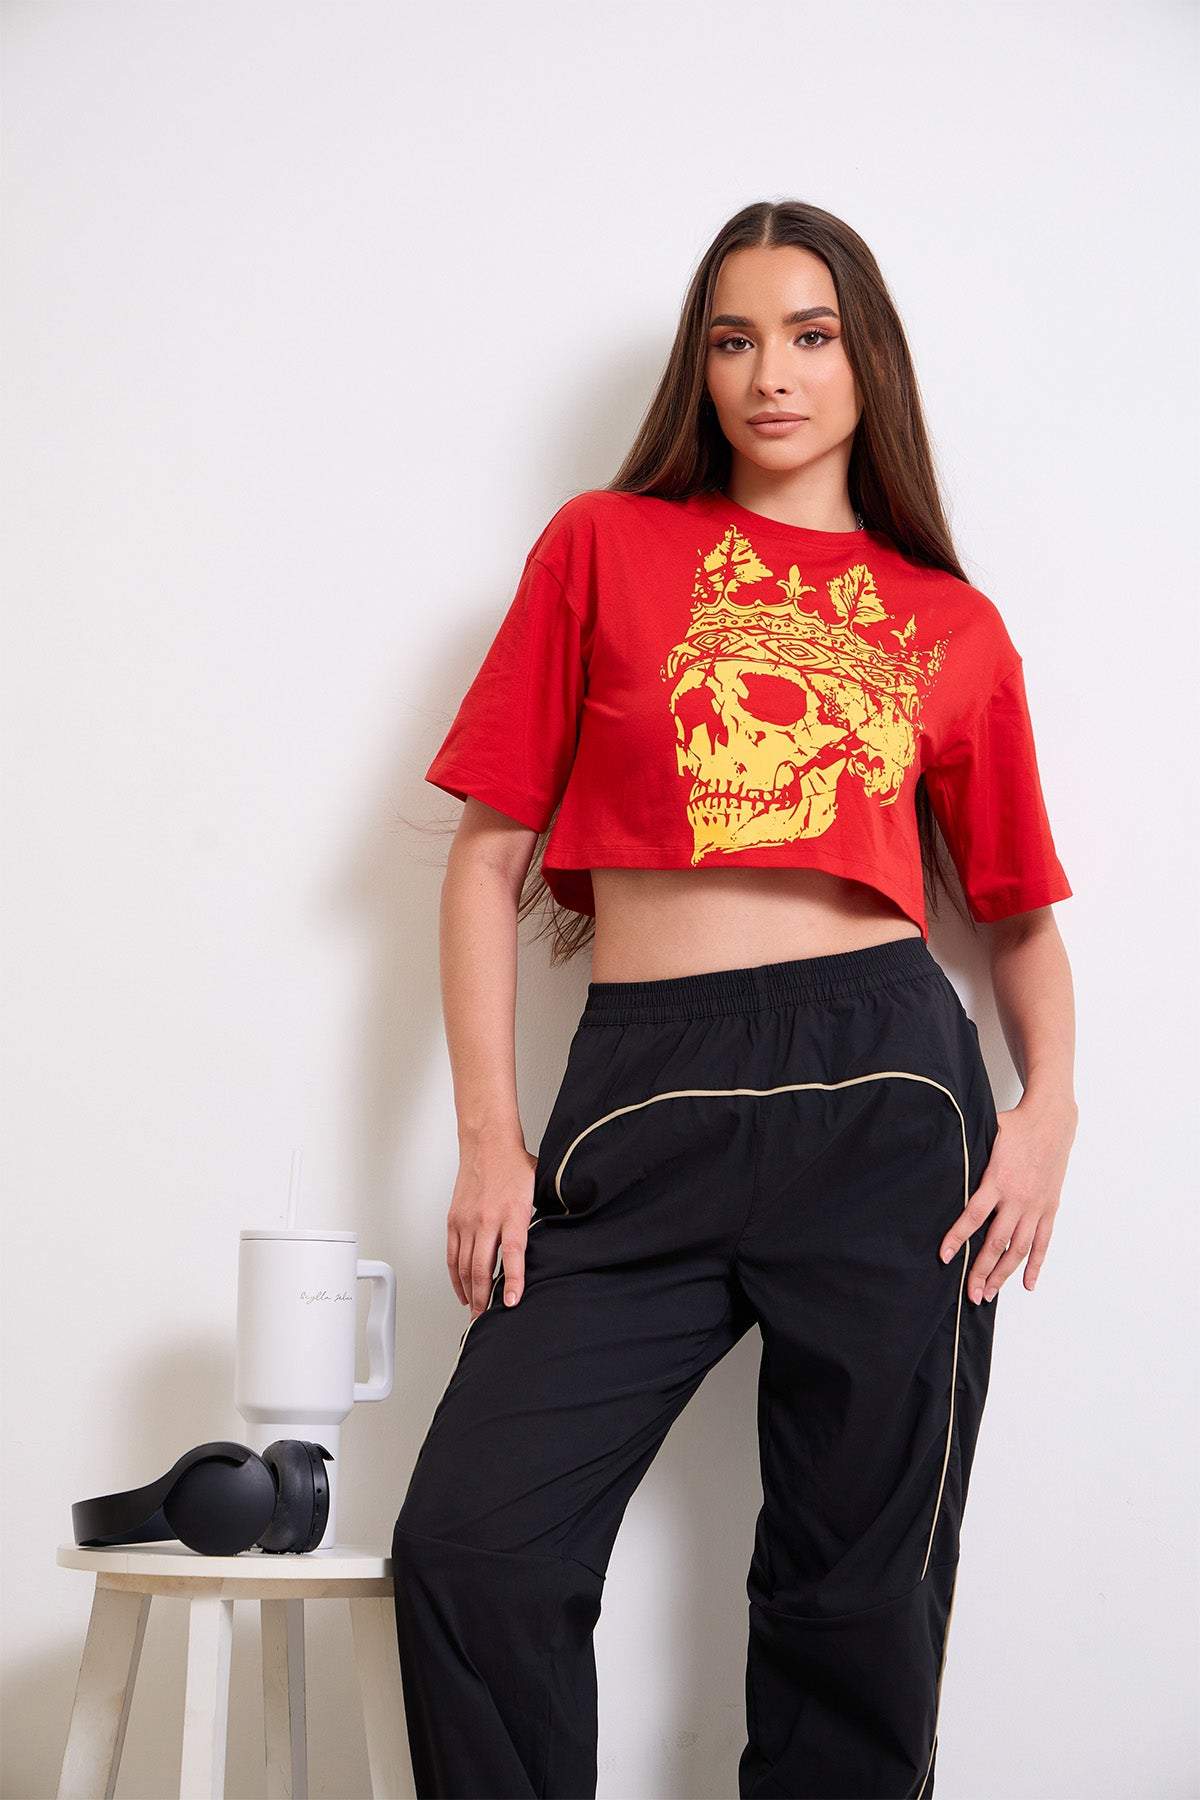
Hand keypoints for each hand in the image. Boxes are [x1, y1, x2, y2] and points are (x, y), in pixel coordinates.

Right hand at [446, 1139, 537, 1317]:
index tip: (512, 1302)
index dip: (513, 1280)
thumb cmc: (515, 1166)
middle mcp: (487, 1219)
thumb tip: (566, 1236)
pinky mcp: (454, 1220)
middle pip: (482, 1267)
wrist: (487, 1143)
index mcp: (512, 1212)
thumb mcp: (539, 1190)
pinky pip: (452, 1255)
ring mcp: (467, 1221)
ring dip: (470, 1293)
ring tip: (476, 1312)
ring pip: (465, 1266)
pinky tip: (463, 1290)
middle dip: (485, 1298)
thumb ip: (546, 1215)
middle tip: (487, 1320)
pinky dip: (456, 1276)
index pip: (513, 1253)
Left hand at [937, 1095, 1077, 1303]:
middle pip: (997, 1242)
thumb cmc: (1014, 1126)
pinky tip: (1028, 1284)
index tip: (944, 1256)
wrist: (1052, 1120)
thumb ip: (964, 1152)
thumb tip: (933, 1154)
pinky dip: (1036, 1265)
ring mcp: (1035, 1205)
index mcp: (997, 1180)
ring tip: (989, 1294)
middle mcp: (1018, 1197)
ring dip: (1004, 1274)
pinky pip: (1043, 1242)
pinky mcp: (1050, 1207)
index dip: (958, 1237)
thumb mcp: (985, 1134)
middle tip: (970, 1293)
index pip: (974, 1216)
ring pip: (1019, 1248)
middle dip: (981, 1270)